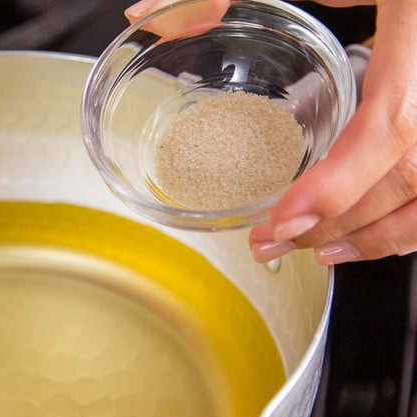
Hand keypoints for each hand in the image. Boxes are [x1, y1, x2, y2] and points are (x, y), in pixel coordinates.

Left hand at [249, 0, 416, 265]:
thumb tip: (165, 14)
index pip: (391, 124)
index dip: (337, 183)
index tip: (283, 219)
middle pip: (412, 174)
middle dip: (339, 220)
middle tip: (273, 243)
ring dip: (380, 234)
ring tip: (321, 252)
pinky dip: (413, 220)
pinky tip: (378, 233)